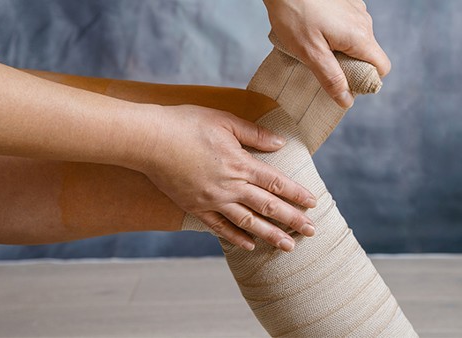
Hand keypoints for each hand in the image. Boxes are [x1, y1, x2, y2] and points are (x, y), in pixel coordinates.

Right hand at [141, 105, 316, 251]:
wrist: (148, 140)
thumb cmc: (186, 124)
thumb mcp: (225, 121)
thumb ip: (254, 134)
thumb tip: (280, 144)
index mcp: (240, 164)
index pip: (277, 183)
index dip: (297, 194)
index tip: (313, 204)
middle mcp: (230, 187)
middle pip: (268, 207)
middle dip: (293, 220)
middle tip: (312, 232)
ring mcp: (213, 201)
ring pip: (248, 223)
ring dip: (271, 235)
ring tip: (288, 246)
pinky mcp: (195, 208)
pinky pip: (219, 228)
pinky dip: (236, 238)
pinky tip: (250, 246)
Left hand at [263, 0, 390, 107]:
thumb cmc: (294, 14)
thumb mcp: (310, 53)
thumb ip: (331, 78)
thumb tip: (346, 101)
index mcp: (360, 37)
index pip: (382, 68)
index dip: (367, 80)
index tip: (345, 82)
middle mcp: (364, 22)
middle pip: (369, 55)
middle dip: (350, 66)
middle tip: (323, 65)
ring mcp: (356, 10)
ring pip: (357, 41)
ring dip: (342, 49)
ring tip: (315, 45)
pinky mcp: (346, 3)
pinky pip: (348, 26)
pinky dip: (336, 34)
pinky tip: (316, 30)